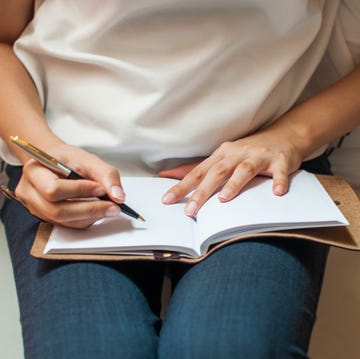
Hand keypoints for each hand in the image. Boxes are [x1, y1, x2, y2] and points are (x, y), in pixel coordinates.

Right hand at [15, 143, 124, 227]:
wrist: (56, 162)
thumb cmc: (69, 159)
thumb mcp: (88, 159)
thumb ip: (106, 175)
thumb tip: (118, 197)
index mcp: (35, 171)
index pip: (53, 189)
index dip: (79, 191)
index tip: (101, 189)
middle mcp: (29, 191)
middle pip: (57, 211)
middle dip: (89, 210)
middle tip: (113, 206)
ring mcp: (34, 207)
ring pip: (63, 221)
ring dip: (90, 217)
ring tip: (108, 208)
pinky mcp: (44, 217)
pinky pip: (66, 225)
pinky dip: (85, 220)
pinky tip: (96, 211)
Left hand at [159, 129, 303, 216]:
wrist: (283, 136)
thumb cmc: (247, 151)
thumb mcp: (221, 157)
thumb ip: (197, 168)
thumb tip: (167, 175)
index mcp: (221, 155)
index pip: (198, 172)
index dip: (182, 186)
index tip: (167, 200)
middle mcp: (237, 154)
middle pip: (217, 172)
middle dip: (202, 191)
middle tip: (190, 210)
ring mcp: (259, 156)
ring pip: (244, 170)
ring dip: (234, 184)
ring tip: (224, 199)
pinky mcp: (280, 161)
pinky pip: (279, 172)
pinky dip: (278, 181)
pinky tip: (277, 192)